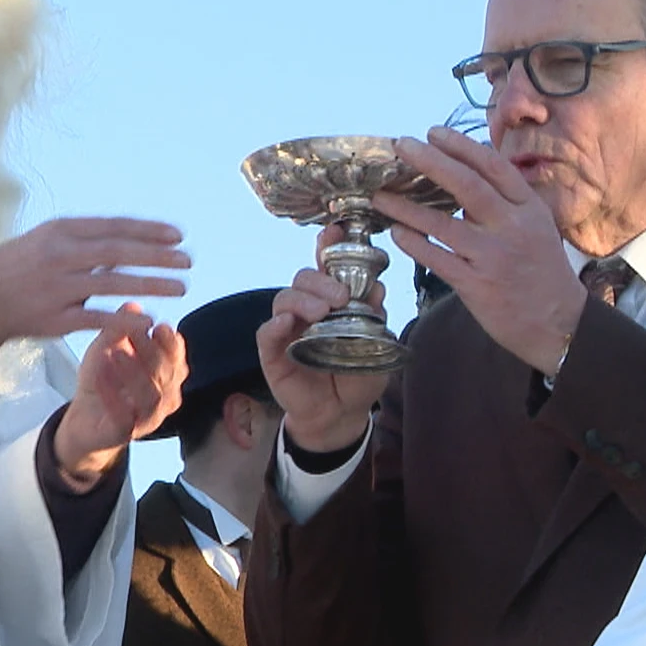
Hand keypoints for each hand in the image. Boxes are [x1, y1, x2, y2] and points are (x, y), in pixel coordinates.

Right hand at [0, 217, 190, 341]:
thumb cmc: (19, 267)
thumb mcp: (48, 240)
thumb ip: (86, 241)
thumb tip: (128, 240)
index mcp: (61, 231)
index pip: (114, 227)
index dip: (148, 230)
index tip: (178, 235)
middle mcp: (60, 255)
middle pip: (119, 252)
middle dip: (157, 255)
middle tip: (188, 260)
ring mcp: (58, 287)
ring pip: (113, 283)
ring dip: (151, 284)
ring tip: (180, 287)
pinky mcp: (55, 318)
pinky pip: (96, 318)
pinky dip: (124, 318)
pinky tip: (149, 318)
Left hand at [55, 303, 188, 490]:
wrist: (84, 418)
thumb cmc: (104, 380)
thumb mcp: (107, 347)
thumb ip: (119, 328)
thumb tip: (133, 305)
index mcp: (167, 375)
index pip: (177, 357)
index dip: (171, 342)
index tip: (158, 326)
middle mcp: (164, 398)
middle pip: (167, 374)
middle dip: (151, 352)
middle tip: (133, 334)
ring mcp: (147, 418)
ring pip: (152, 397)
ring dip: (134, 372)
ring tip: (116, 353)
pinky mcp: (125, 433)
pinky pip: (124, 417)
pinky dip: (112, 395)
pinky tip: (100, 376)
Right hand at [257, 229, 390, 452]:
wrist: (342, 415)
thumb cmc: (357, 376)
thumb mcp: (374, 346)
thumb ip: (375, 319)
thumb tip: (379, 289)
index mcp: (331, 302)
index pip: (325, 267)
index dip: (327, 246)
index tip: (335, 230)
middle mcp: (307, 309)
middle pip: (303, 278)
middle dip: (320, 280)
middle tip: (340, 297)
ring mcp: (287, 330)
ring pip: (284, 299)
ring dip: (302, 300)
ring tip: (320, 313)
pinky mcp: (273, 353)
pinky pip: (266, 333)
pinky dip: (275, 325)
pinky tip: (286, 324)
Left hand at [372, 127, 585, 375]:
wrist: (558, 324)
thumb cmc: (542, 271)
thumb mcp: (536, 226)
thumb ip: (506, 202)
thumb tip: (465, 172)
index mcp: (529, 208)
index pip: (493, 166)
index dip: (461, 146)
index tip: (433, 132)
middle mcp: (512, 227)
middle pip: (466, 185)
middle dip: (430, 161)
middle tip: (401, 145)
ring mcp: (492, 256)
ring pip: (442, 223)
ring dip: (406, 207)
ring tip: (381, 195)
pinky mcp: (475, 285)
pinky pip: (436, 258)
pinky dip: (413, 243)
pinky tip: (396, 232)